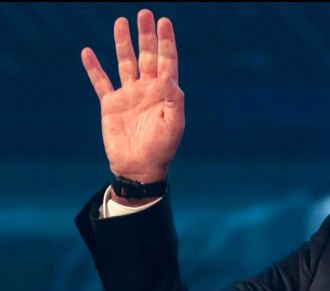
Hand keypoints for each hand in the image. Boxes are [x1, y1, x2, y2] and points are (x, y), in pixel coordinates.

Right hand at [81, 9, 183, 182]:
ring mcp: (129, 95)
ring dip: (123, 43)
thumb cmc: (162, 149)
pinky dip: (94, 68)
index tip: (165, 22)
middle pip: (147, 56)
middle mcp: (147, 90)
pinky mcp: (111, 105)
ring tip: (121, 21)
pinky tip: (88, 52)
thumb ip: (174, 101)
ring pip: (125, 63)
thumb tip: (170, 78)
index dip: (166, 42)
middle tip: (145, 13)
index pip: (167, 61)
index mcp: (165, 93)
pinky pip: (101, 82)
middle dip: (146, 35)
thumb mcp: (174, 126)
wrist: (139, 168)